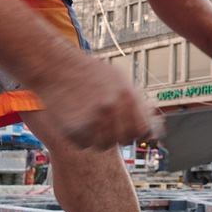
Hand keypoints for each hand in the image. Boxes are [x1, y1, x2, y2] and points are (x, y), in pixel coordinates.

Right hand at [30, 48, 160, 149]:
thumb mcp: (119, 79)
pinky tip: (75, 119)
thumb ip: (139, 104)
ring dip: (97, 137)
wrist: (55, 66)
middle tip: (103, 121)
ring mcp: (93, 119)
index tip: (125, 126)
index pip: (141, 130)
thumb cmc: (90, 72)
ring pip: (103, 145)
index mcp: (127, 95)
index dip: (134, 131)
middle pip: (122, 140)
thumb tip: (155, 132)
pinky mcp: (74, 128)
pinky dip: (80, 137)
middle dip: (115, 134)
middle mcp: (112, 107)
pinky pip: (84, 144)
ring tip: (89, 118)